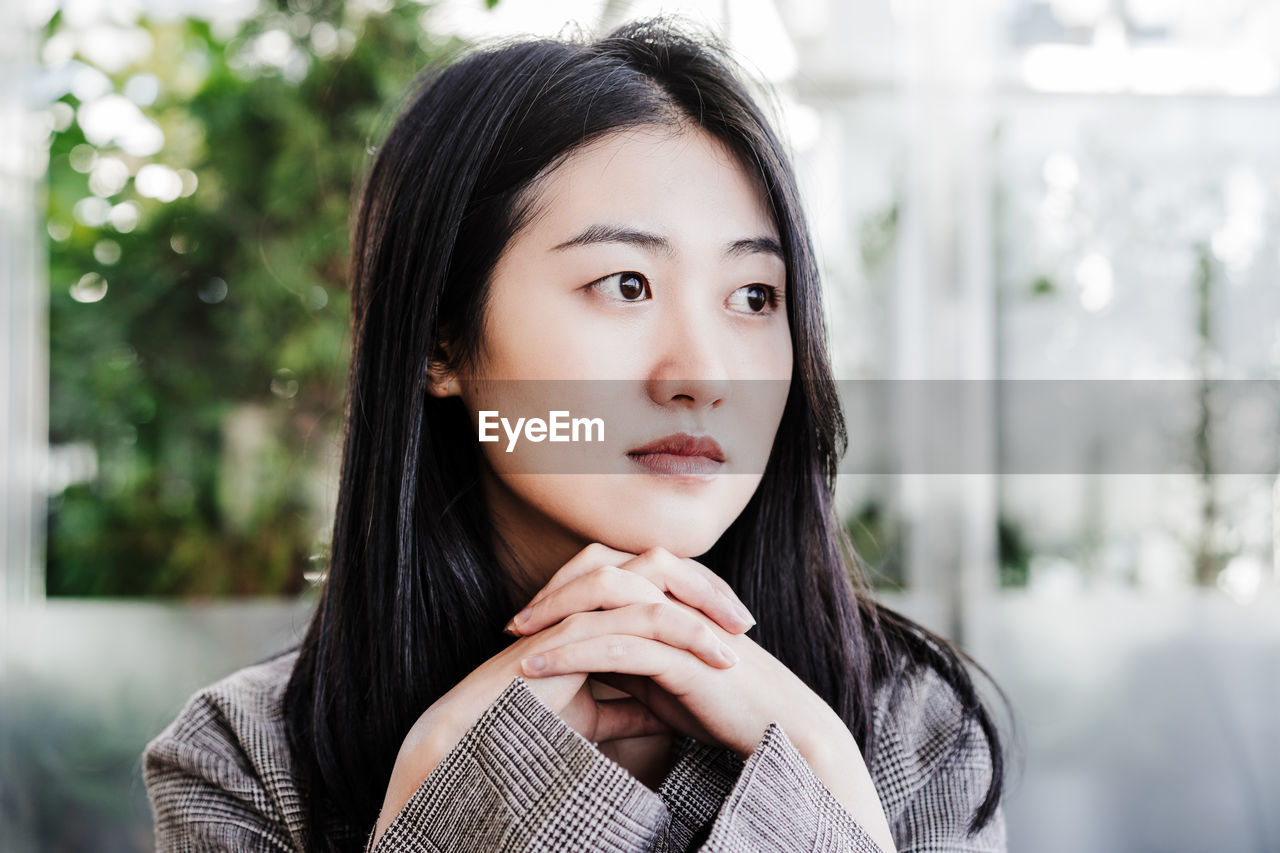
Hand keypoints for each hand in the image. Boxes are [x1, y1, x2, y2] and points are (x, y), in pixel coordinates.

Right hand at [372, 543, 752, 847]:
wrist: (483, 736)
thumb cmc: (530, 722)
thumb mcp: (599, 717)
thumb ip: (634, 709)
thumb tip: (670, 716)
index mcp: (595, 608)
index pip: (656, 582)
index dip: (698, 597)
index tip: (735, 627)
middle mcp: (588, 599)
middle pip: (661, 565)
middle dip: (708, 587)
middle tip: (745, 620)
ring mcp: (580, 608)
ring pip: (654, 582)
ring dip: (703, 606)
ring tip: (738, 639)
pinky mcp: (575, 630)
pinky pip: (640, 619)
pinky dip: (684, 634)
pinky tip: (716, 657)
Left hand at [514, 546, 897, 851]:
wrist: (781, 730)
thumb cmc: (728, 705)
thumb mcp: (668, 676)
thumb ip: (634, 657)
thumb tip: (590, 657)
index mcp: (676, 595)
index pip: (611, 569)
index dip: (568, 586)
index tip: (531, 617)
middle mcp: (678, 598)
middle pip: (603, 570)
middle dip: (554, 593)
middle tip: (513, 622)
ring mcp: (681, 622)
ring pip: (606, 601)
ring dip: (554, 618)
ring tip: (514, 641)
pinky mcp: (682, 655)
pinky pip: (615, 644)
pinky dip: (570, 653)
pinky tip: (536, 668)